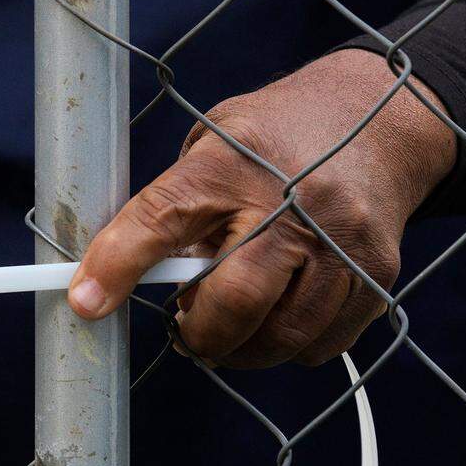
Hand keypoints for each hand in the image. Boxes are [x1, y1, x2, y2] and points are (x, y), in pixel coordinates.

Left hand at [68, 49, 455, 367]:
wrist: (379, 116)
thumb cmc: (270, 143)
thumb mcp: (210, 148)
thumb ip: (172, 212)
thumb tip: (116, 284)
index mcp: (229, 163)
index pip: (160, 219)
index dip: (116, 266)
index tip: (86, 303)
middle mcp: (291, 200)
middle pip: (233, 302)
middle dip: (200, 337)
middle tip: (188, 333)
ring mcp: (340, 239)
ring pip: (281, 336)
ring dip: (244, 349)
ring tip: (233, 322)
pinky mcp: (377, 271)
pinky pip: (322, 344)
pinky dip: (291, 346)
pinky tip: (280, 315)